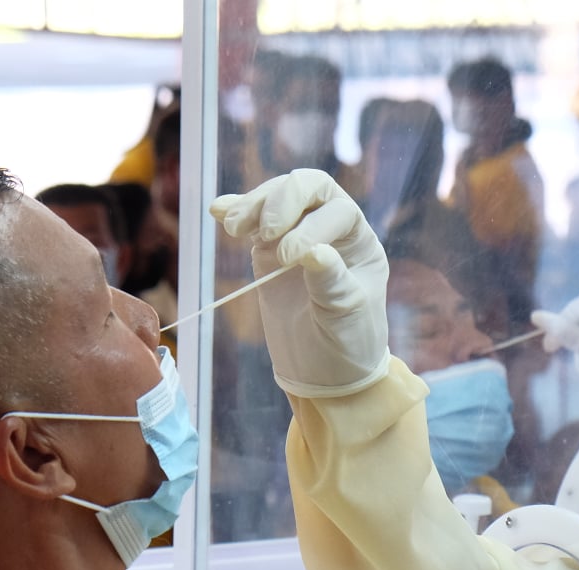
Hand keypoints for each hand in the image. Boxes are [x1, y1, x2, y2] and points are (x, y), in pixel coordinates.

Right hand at [210, 170, 389, 396]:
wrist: (324, 372)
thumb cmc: (347, 343)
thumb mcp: (345, 317)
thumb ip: (331, 282)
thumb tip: (314, 251)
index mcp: (360, 241)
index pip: (338, 211)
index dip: (311, 226)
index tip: (289, 258)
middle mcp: (331, 229)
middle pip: (308, 188)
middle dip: (281, 200)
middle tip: (263, 233)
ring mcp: (297, 235)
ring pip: (277, 198)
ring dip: (253, 205)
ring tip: (233, 228)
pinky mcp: (268, 250)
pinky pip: (252, 221)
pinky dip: (235, 212)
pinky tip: (219, 211)